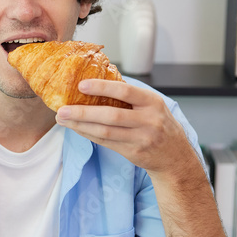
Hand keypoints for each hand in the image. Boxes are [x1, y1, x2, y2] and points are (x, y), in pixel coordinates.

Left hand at [54, 79, 196, 176]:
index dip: (102, 88)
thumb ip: (131, 96)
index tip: (81, 85)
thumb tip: (97, 81)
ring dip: (80, 125)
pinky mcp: (132, 152)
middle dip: (83, 112)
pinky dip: (88, 134)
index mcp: (152, 102)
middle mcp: (148, 120)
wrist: (174, 155)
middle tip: (62, 109)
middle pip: (111, 115)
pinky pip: (105, 142)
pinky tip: (75, 128)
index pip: (125, 91)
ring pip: (105, 131)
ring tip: (62, 119)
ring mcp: (141, 138)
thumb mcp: (152, 105)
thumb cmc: (159, 124)